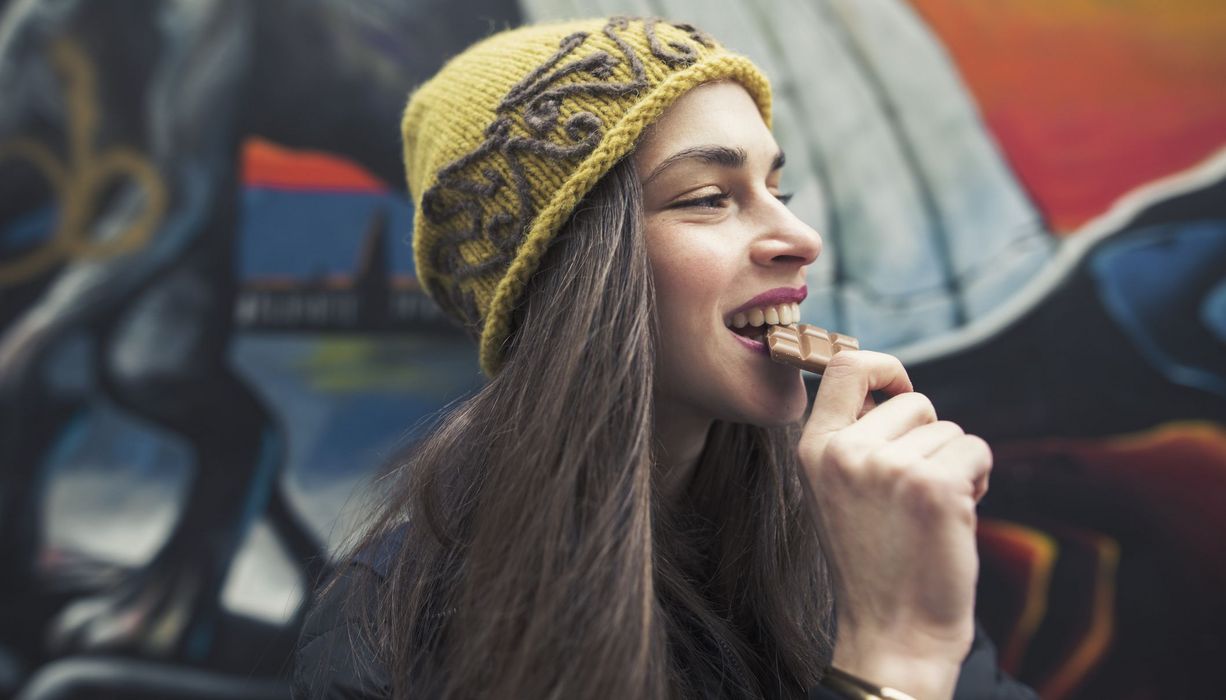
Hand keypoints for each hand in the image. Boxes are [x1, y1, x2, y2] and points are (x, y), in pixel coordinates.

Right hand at [798, 351, 991, 698]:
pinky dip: (980, 480)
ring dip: (954, 465)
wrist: (893, 632)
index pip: (845, 364)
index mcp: (815, 449)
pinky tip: (954, 518)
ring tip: (930, 513)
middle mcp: (845, 452)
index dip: (885, 367)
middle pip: (914, 400)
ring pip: (949, 430)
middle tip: (916, 489)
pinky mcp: (934, 487)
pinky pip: (977, 451)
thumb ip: (857, 438)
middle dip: (929, 436)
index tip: (901, 390)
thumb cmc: (876, 561)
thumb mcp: (840, 490)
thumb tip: (896, 387)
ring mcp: (888, 468)